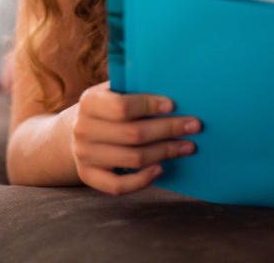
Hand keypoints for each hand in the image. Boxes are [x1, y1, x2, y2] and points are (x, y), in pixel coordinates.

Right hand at [71, 81, 200, 194]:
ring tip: (188, 146)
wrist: (78, 130)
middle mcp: (83, 129)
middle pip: (133, 133)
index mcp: (90, 102)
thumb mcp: (114, 90)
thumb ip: (134, 87)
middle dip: (169, 129)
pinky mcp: (88, 176)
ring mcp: (84, 155)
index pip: (122, 107)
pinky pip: (118, 185)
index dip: (149, 106)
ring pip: (132, 158)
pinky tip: (161, 169)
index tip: (173, 105)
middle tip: (194, 126)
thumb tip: (175, 87)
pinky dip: (142, 180)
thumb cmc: (109, 106)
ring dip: (165, 152)